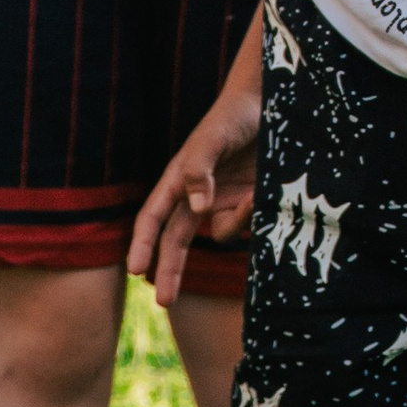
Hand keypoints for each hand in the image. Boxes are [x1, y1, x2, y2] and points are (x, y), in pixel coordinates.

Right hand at [128, 74, 262, 307]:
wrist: (271, 104)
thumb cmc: (234, 116)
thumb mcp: (213, 138)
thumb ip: (198, 170)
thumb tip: (196, 209)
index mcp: (177, 180)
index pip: (153, 218)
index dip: (143, 244)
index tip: (135, 271)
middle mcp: (196, 195)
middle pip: (176, 240)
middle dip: (169, 271)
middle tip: (164, 302)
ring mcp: (223, 201)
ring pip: (219, 233)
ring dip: (235, 223)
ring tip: (254, 196)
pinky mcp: (248, 203)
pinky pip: (245, 223)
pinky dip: (252, 215)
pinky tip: (261, 192)